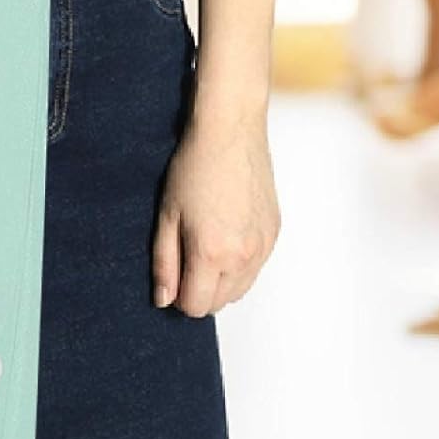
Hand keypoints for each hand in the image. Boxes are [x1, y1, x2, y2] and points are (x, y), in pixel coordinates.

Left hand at [152, 108, 279, 316]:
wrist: (230, 133)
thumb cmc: (192, 169)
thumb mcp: (167, 218)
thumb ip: (164, 264)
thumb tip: (163, 300)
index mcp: (211, 254)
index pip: (195, 306)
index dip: (178, 298)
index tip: (172, 275)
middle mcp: (243, 256)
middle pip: (219, 303)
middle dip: (198, 292)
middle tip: (185, 260)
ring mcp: (263, 246)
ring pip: (240, 290)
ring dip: (219, 282)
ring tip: (204, 248)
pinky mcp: (274, 233)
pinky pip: (255, 269)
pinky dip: (238, 266)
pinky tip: (224, 237)